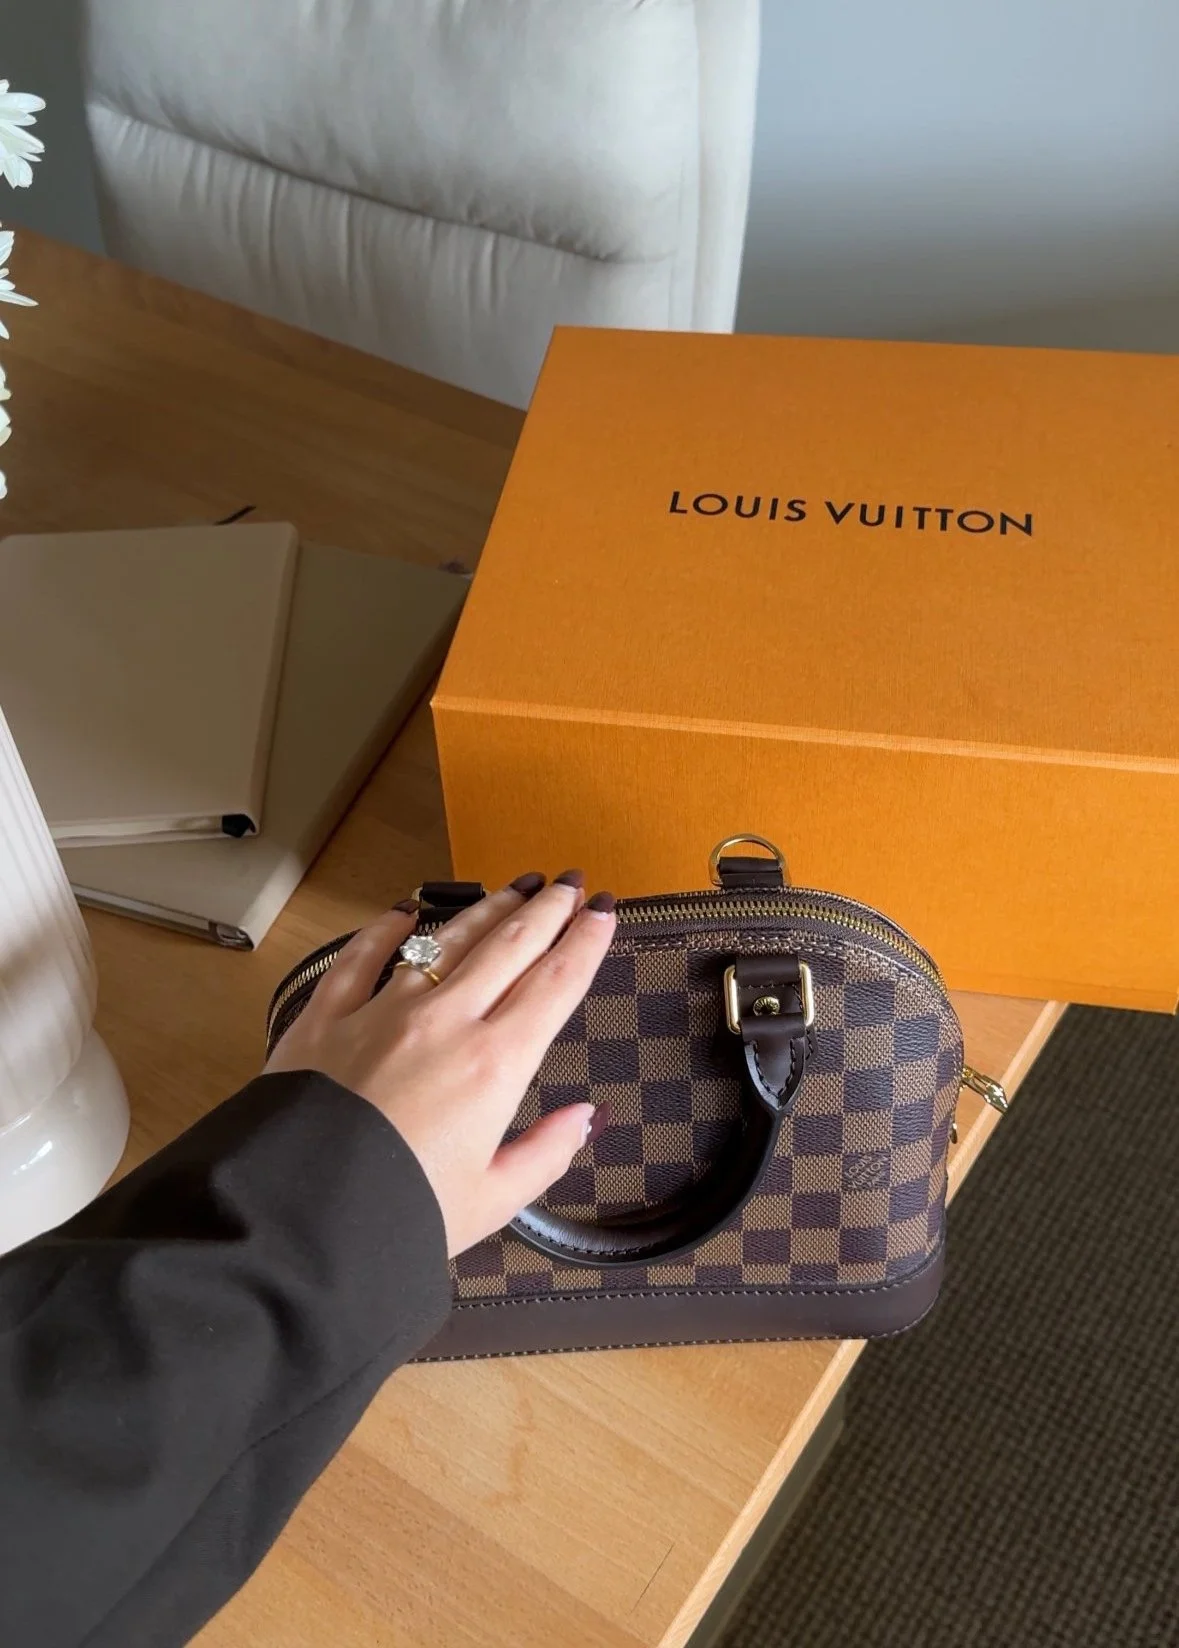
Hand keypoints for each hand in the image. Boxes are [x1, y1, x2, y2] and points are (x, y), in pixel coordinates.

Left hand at [265, 874, 615, 1255]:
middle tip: (569, 884)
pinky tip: (406, 911)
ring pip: (446, 940)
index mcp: (495, 1065)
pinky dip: (386, 928)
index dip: (585, 943)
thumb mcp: (491, 1201)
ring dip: (486, 910)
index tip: (604, 913)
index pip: (555, 984)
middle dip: (545, 910)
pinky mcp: (327, 1017)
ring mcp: (382, 1012)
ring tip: (513, 889)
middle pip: (509, 947)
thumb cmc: (397, 1213)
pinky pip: (362, 957)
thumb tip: (585, 1117)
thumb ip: (545, 1154)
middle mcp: (445, 1022)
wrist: (297, 1214)